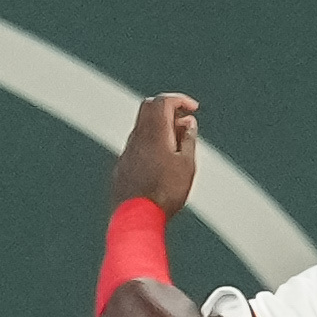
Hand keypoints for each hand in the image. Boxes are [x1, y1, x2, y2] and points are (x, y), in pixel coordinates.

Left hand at [112, 93, 199, 212]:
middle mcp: (137, 137)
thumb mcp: (187, 165)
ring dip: (160, 126)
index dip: (180, 99)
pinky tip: (162, 160)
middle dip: (168, 107)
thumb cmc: (165, 192)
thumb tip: (189, 123)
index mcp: (154, 132)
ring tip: (178, 143)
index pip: (163, 101)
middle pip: (148, 107)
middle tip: (184, 120)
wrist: (136, 217)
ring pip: (142, 127)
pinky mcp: (123, 166)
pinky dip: (151, 141)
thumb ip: (188, 139)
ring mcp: (127, 151)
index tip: (193, 108)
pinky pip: (137, 144)